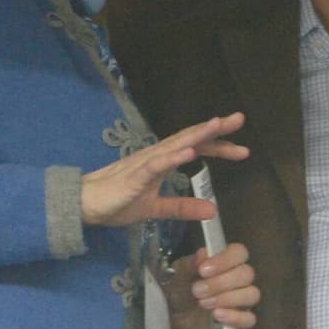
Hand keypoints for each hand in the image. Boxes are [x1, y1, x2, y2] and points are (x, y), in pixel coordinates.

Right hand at [81, 113, 248, 226]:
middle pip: (190, 138)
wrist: (85, 204)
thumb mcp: (156, 208)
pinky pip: (155, 166)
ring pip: (175, 145)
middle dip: (215, 129)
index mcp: (164, 161)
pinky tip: (188, 154)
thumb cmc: (118, 201)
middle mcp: (157, 155)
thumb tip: (211, 210)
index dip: (219, 147)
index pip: (196, 149)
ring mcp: (145, 163)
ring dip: (197, 134)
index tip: (243, 149)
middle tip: (239, 118)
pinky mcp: (134, 177)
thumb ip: (183, 207)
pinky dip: (172, 158)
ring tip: (217, 124)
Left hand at [166, 243, 259, 328]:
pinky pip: (249, 319)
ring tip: (203, 304)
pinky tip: (217, 316)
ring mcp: (242, 300)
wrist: (172, 316)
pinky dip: (235, 317)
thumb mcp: (178, 274)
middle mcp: (238, 279)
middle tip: (197, 290)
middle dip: (221, 282)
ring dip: (228, 298)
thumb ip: (190, 264)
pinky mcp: (240, 322)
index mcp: (226, 261)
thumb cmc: (179, 288)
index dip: (225, 260)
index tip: (203, 270)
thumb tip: (204, 253)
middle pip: (247, 274)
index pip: (240, 252)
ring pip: (252, 294)